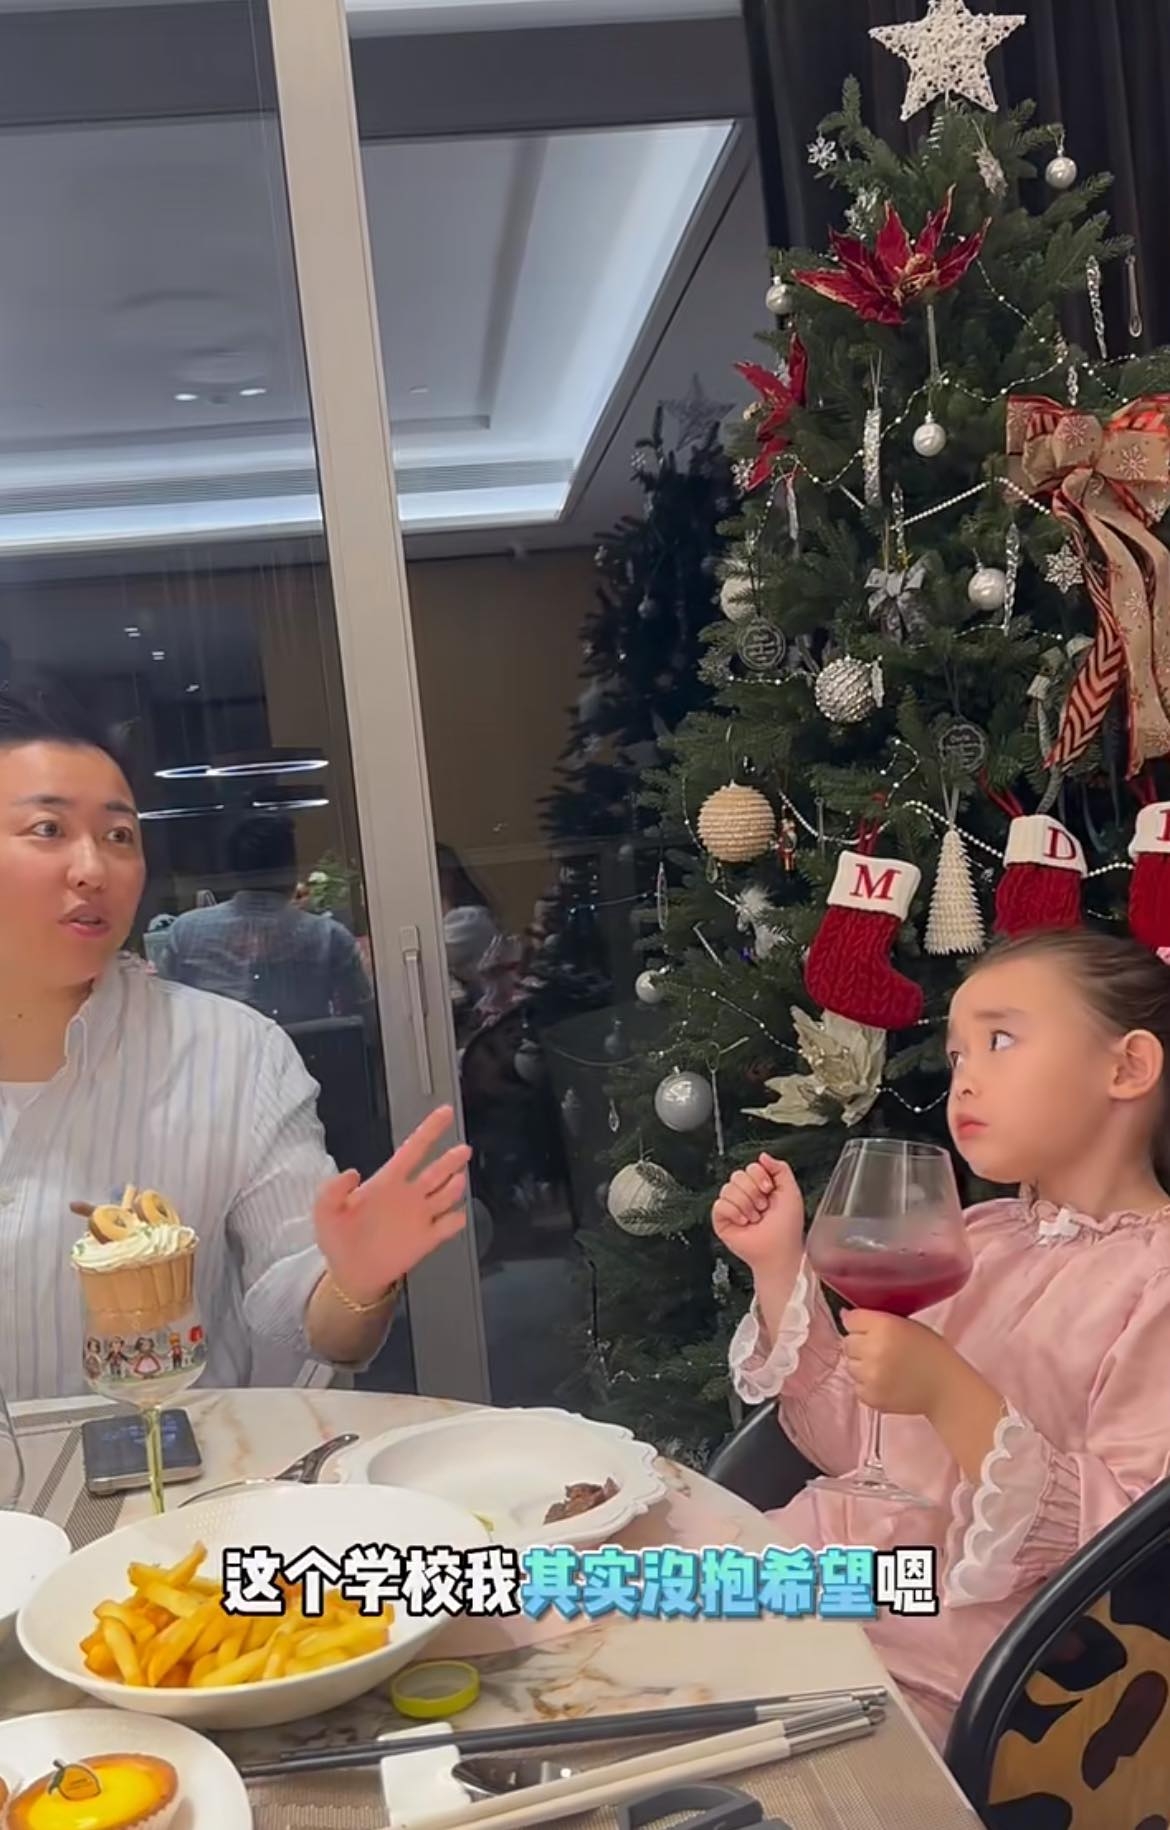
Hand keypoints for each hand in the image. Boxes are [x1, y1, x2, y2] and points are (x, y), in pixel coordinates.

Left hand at [313, 1104, 470, 1305]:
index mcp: (387, 1182)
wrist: (350, 1274)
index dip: (430, 1130)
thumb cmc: (338, 1239)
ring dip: (454, 1186)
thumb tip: (352, 1172)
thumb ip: (332, 1190)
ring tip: (459, 1179)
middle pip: (437, 1170)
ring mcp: (421, 1216)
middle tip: (463, 1150)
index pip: (413, 1149)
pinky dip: (456, 1219)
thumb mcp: (325, 1212)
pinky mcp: (428, 1239)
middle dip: (451, 1159)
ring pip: (447, 1194)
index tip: (445, 1112)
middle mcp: (409, 1195)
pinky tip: (460, 1214)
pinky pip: (448, 1225)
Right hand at [712, 1154, 803, 1270]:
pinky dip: (735, 1212)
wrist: (779, 1249)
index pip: (751, 1167)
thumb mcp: (791, 1191)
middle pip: (738, 1175)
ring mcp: (731, 1206)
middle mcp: (744, 1194)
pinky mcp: (721, 1219)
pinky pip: (720, 1204)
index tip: (769, 1190)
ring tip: (754, 1218)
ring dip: (746, 1205)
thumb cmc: (787, 1226)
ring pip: (728, 1189)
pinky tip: (744, 1222)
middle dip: (753, 1192)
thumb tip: (763, 1156)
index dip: (760, 1177)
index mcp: (759, 1186)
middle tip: (763, 1207)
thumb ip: (780, 1169)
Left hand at [840, 1310, 967, 1416]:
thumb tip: (847, 1317)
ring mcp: (870, 1376)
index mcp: (884, 1327)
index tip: (866, 1328)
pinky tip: (885, 1382)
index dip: (858, 1323)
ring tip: (883, 1367)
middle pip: (847, 1342)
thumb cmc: (931, 1352)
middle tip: (878, 1349)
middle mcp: (873, 1350)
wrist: (946, 1388)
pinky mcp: (871, 1397)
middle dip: (859, 1344)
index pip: (850, 1320)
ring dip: (861, 1364)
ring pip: (850, 1365)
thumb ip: (879, 1320)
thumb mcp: (908, 1325)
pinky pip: (857, 1386)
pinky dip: (866, 1384)